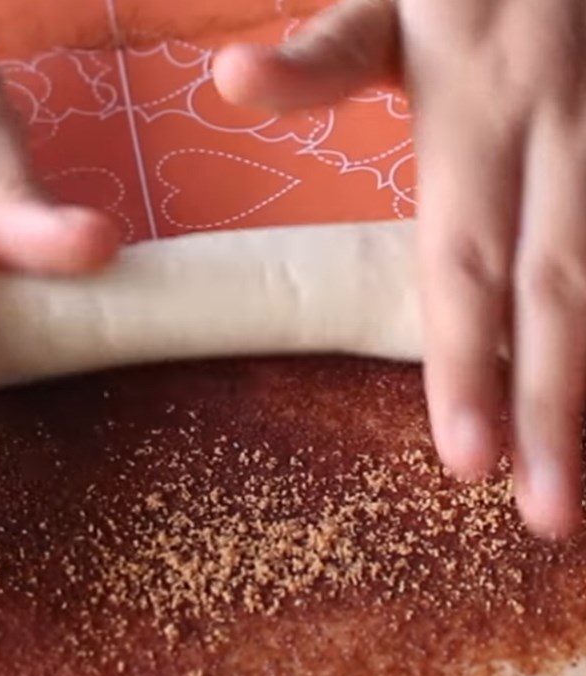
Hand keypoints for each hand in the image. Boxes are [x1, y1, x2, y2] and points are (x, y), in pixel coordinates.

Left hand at [214, 0, 585, 537]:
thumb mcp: (387, 0)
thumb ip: (322, 57)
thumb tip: (229, 80)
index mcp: (480, 108)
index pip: (465, 265)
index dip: (465, 365)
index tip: (467, 468)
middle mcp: (561, 132)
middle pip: (557, 293)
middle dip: (555, 410)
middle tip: (546, 520)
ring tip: (581, 483)